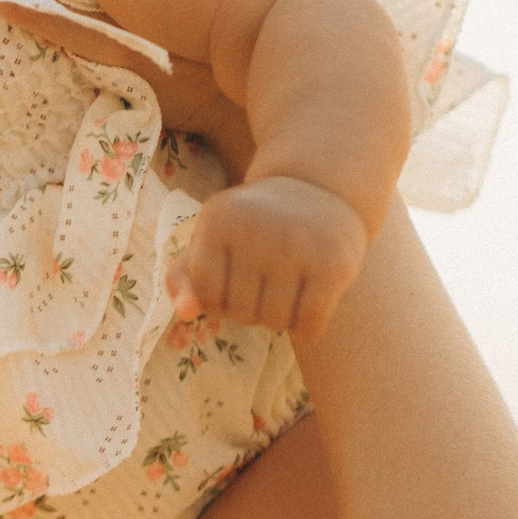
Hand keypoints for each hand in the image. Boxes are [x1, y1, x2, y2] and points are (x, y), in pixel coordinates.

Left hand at [173, 176, 367, 338]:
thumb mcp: (213, 236)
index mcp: (217, 220)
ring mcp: (297, 245)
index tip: (233, 283)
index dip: (219, 300)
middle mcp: (255, 229)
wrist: (319, 186)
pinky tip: (307, 315)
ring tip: (285, 294)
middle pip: (240, 312)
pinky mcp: (333, 264)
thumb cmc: (254, 224)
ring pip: (274, 322)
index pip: (206, 294)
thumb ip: (184, 276)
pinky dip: (306, 332)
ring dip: (278, 321)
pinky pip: (309, 324)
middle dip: (250, 310)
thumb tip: (186, 313)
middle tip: (266, 284)